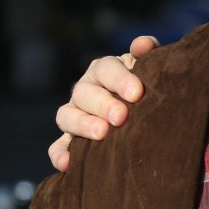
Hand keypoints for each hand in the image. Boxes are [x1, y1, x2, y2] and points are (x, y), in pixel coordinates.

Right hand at [47, 36, 159, 171]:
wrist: (148, 114)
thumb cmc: (150, 86)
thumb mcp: (151, 68)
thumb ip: (148, 54)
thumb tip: (142, 44)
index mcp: (104, 70)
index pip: (106, 68)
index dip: (120, 79)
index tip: (137, 93)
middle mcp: (86, 90)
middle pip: (85, 92)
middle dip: (103, 104)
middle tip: (121, 117)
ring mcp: (75, 114)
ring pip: (66, 116)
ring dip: (81, 124)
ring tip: (101, 134)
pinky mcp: (69, 139)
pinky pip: (58, 146)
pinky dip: (60, 154)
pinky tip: (69, 164)